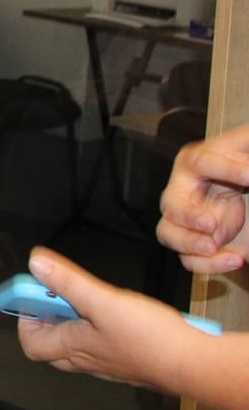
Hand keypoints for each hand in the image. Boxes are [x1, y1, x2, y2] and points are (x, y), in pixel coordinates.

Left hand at [13, 247, 187, 390]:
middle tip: (58, 294)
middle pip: (53, 344)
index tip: (32, 294)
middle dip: (49, 317)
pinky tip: (120, 313)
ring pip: (80, 345)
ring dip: (77, 320)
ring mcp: (111, 363)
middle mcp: (89, 360)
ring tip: (91, 297)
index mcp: (74, 347)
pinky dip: (101, 328)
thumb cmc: (152, 339)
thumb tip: (36, 264)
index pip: (31, 343)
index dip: (25, 319)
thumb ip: (68, 282)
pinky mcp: (132, 361)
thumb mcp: (104, 301)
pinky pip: (105, 346)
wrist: (196, 364)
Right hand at [158, 129, 248, 273]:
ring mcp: (188, 219)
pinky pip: (189, 259)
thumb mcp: (245, 145)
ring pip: (169, 234)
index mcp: (196, 161)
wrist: (245, 191)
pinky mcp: (197, 241)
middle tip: (212, 224)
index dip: (227, 170)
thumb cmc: (242, 163)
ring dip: (189, 244)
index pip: (203, 162)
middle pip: (171, 204)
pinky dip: (208, 264)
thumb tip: (247, 165)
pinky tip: (235, 259)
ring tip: (215, 246)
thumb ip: (245, 146)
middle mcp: (184, 190)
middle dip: (188, 217)